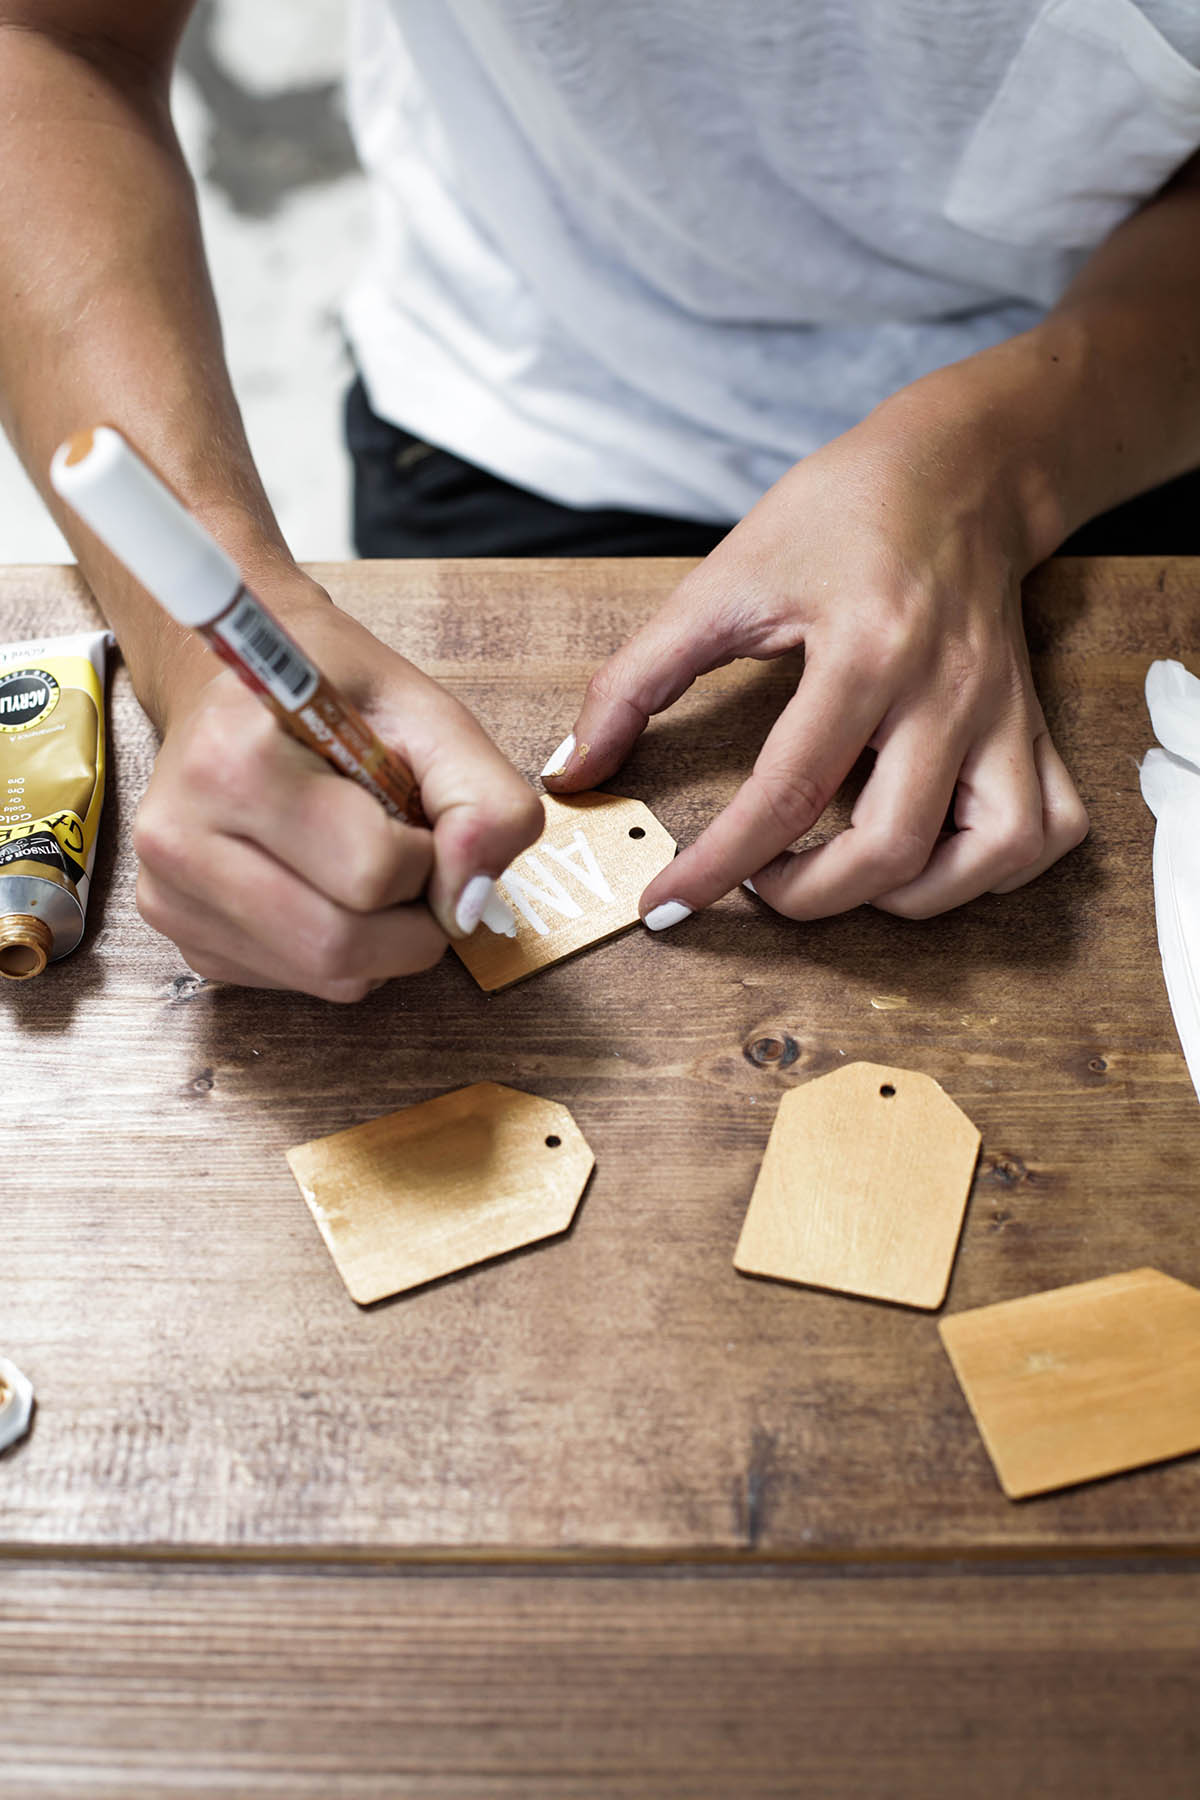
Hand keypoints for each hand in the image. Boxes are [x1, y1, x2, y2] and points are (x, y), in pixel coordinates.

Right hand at [133, 595, 542, 998]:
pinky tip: (327, 886)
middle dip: (414, 923)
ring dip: (385, 943)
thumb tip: (469, 902)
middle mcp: (177, 836)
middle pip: (340, 945)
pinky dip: (344, 953)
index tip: (414, 815)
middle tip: (416, 865)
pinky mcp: (183, 939)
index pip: (370, 870)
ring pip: (327, 978)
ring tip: (373, 871)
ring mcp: (169, 896)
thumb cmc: (332, 695)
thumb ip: (483, 798)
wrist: (235, 692)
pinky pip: (300, 983)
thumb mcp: (429, 713)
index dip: (426, 855)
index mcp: (232, 759)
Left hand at [543, 383, 1088, 922]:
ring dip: (909, 897)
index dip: (715, 868)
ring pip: (991, 858)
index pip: (786, 793)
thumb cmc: (839, 514)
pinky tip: (933, 852)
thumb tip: (571, 771)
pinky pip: (1047, 830)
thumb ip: (635, 679)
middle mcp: (946, 692)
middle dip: (808, 900)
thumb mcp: (723, 580)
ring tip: (847, 873)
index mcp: (864, 651)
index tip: (665, 906)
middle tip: (758, 884)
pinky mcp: (1034, 723)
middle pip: (891, 850)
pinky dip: (993, 869)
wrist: (957, 466)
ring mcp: (1004, 714)